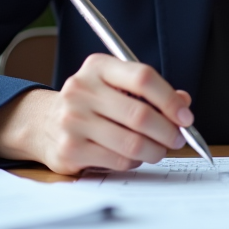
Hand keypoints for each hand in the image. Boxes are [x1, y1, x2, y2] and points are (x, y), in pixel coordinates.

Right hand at [0, 53, 193, 174]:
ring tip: (160, 150)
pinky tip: (135, 156)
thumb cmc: (91, 103)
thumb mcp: (116, 86)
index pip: (142, 77)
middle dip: (168, 131)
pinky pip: (118, 160)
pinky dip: (135, 161)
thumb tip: (183, 103)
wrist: (42, 123)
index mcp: (98, 67)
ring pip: (132, 142)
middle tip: (178, 139)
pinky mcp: (70, 149)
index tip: (185, 116)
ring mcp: (73, 120)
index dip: (169, 99)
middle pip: (140, 114)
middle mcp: (82, 90)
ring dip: (155, 150)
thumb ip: (150, 92)